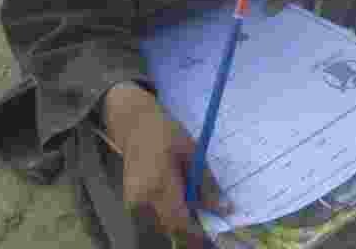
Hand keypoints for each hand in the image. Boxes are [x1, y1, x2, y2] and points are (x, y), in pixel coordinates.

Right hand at [117, 101, 232, 248]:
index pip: (180, 221)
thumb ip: (207, 183)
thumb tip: (225, 209)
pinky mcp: (130, 204)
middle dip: (192, 227)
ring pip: (163, 226)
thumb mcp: (192, 151)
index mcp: (158, 184)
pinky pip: (154, 219)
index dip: (199, 231)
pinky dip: (169, 215)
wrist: (134, 124)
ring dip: (180, 222)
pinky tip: (177, 198)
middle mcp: (142, 199)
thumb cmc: (166, 132)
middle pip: (172, 228)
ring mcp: (133, 203)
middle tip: (207, 215)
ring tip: (191, 202)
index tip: (215, 229)